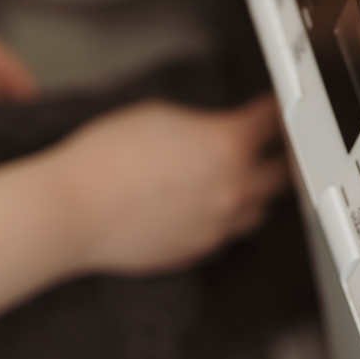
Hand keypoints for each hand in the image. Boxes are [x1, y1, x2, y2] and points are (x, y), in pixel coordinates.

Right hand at [49, 95, 289, 275]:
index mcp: (229, 145)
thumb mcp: (162, 114)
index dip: (279, 109)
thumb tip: (213, 132)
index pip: (274, 121)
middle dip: (284, 155)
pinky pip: (225, 233)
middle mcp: (233, 188)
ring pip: (258, 209)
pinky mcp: (196, 251)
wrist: (75, 209)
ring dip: (257, 192)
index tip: (280, 107)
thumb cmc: (107, 158)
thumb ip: (203, 124)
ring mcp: (217, 225)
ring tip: (247, 177)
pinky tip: (207, 206)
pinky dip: (223, 218)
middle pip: (284, 173)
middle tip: (280, 144)